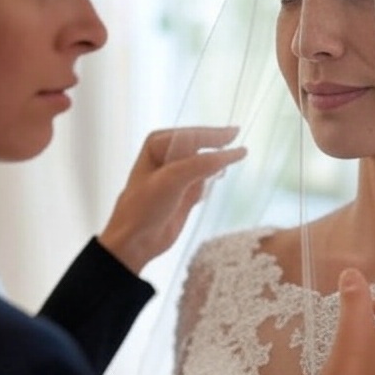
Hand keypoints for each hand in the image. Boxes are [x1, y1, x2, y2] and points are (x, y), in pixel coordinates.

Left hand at [97, 126, 245, 274]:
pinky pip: (205, 180)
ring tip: (233, 158)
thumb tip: (235, 152)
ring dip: (216, 163)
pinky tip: (220, 177)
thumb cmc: (145, 206)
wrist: (136, 240)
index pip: (193, 135)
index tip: (236, 134)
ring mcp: (176, 175)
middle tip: (238, 141)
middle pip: (200, 146)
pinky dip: (212, 179)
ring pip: (204, 163)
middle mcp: (167, 156)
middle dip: (217, 145)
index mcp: (157, 144)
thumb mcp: (173, 178)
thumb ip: (203, 164)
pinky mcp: (185, 193)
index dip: (214, 134)